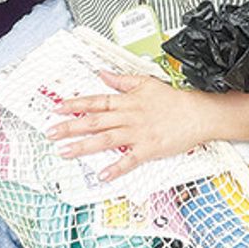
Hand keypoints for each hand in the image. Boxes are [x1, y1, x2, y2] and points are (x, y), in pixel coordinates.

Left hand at [47, 72, 213, 180]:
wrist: (197, 114)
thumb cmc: (172, 100)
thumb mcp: (145, 82)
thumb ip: (121, 79)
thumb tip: (101, 73)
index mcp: (126, 101)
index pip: (95, 101)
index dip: (74, 104)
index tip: (57, 108)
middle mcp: (128, 117)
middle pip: (95, 121)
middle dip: (70, 126)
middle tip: (51, 133)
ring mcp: (138, 133)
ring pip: (106, 140)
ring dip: (84, 146)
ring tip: (66, 151)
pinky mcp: (149, 149)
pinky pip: (129, 160)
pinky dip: (116, 167)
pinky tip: (102, 174)